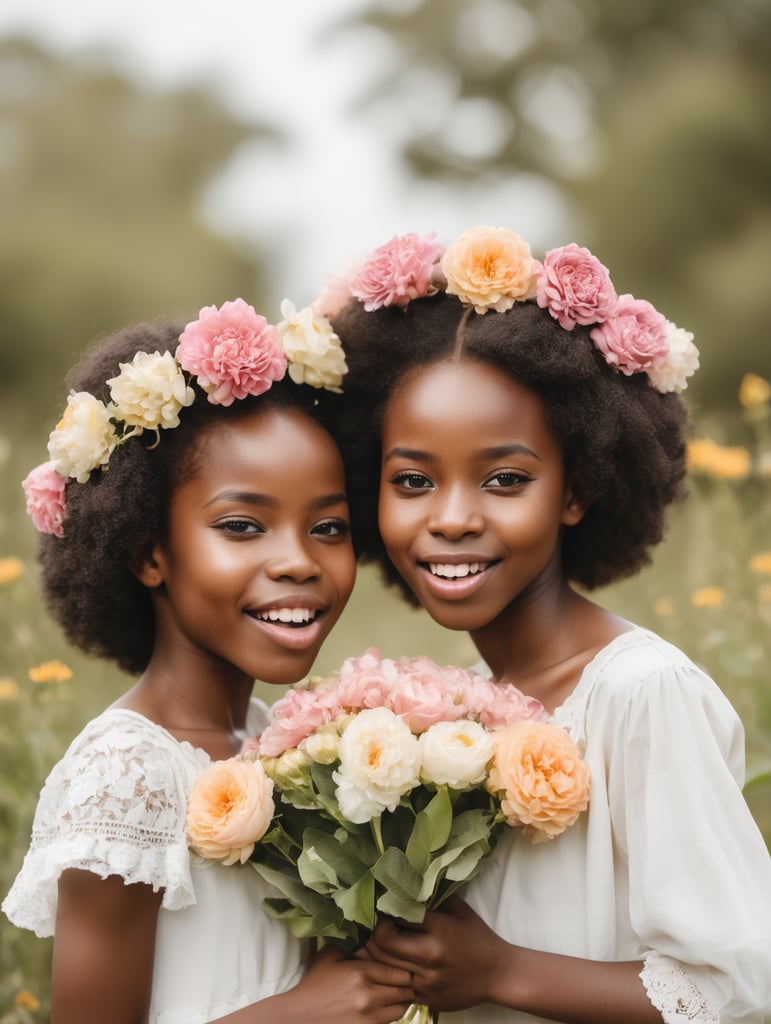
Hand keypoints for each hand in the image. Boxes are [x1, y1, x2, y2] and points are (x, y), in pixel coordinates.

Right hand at [290, 944, 414, 1023]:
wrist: (299, 1017)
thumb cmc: (315, 984)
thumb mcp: (331, 955)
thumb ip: (355, 945)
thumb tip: (377, 936)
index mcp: (361, 973)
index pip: (401, 973)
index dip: (402, 970)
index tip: (397, 969)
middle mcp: (368, 996)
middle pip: (406, 992)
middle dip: (405, 987)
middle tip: (399, 984)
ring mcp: (368, 1019)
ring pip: (402, 1010)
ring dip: (399, 1003)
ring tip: (391, 997)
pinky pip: (390, 1023)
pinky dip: (389, 1016)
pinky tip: (380, 1010)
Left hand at [365, 896, 507, 1011]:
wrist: (498, 975)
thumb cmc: (478, 937)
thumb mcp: (459, 909)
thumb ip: (434, 896)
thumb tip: (408, 884)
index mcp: (439, 930)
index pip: (397, 916)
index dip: (388, 910)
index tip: (389, 908)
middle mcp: (430, 956)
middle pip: (382, 943)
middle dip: (377, 931)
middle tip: (383, 926)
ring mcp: (427, 981)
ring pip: (383, 966)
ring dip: (379, 952)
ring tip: (384, 943)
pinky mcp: (426, 998)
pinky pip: (396, 985)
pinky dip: (391, 974)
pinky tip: (395, 964)